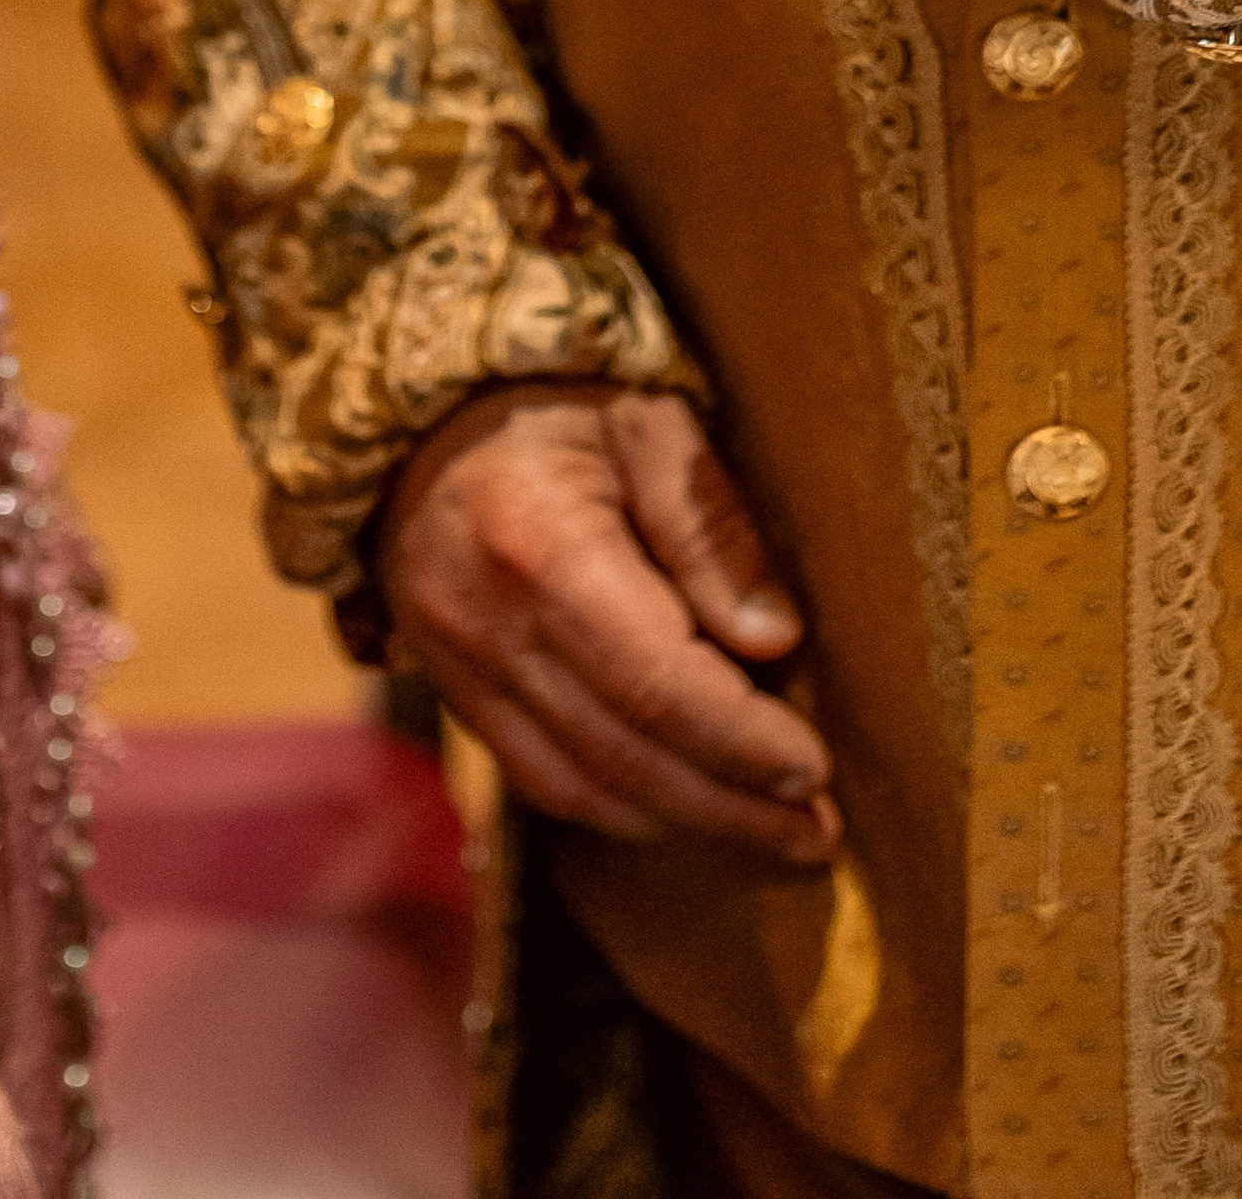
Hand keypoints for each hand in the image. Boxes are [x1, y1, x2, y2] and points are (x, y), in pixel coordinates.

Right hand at [381, 384, 838, 862]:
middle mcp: (488, 628)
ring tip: (772, 832)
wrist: (425, 422)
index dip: (741, 742)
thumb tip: (775, 641)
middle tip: (816, 831)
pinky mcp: (455, 696)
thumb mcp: (648, 424)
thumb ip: (709, 526)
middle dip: (730, 807)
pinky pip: (540, 781)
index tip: (815, 772)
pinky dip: (620, 809)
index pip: (655, 684)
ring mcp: (458, 672)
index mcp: (540, 550)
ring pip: (580, 789)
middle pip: (623, 756)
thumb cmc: (558, 409)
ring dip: (684, 825)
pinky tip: (687, 809)